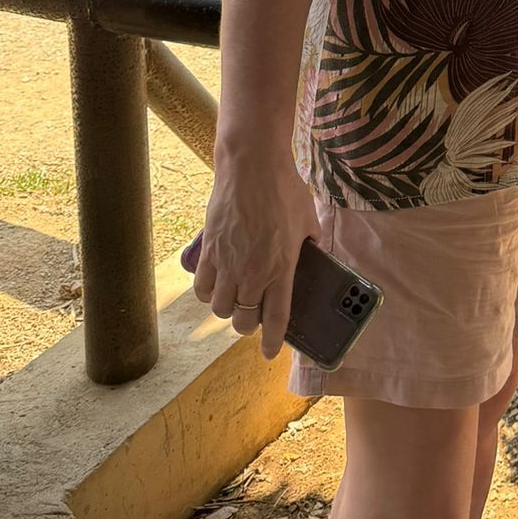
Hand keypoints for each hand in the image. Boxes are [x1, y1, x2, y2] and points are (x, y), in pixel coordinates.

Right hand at [188, 148, 322, 360]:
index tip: (270, 352)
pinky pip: (201, 288)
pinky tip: (215, 285)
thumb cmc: (284, 189)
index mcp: (281, 267)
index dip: (271, 342)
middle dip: (248, 324)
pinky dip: (207, 293)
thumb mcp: (309, 219)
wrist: (252, 165)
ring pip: (219, 308)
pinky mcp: (209, 251)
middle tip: (254, 314)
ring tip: (235, 298)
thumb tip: (316, 256)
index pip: (275, 318)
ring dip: (228, 309)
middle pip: (243, 320)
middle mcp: (252, 272)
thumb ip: (311, 244)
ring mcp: (227, 263)